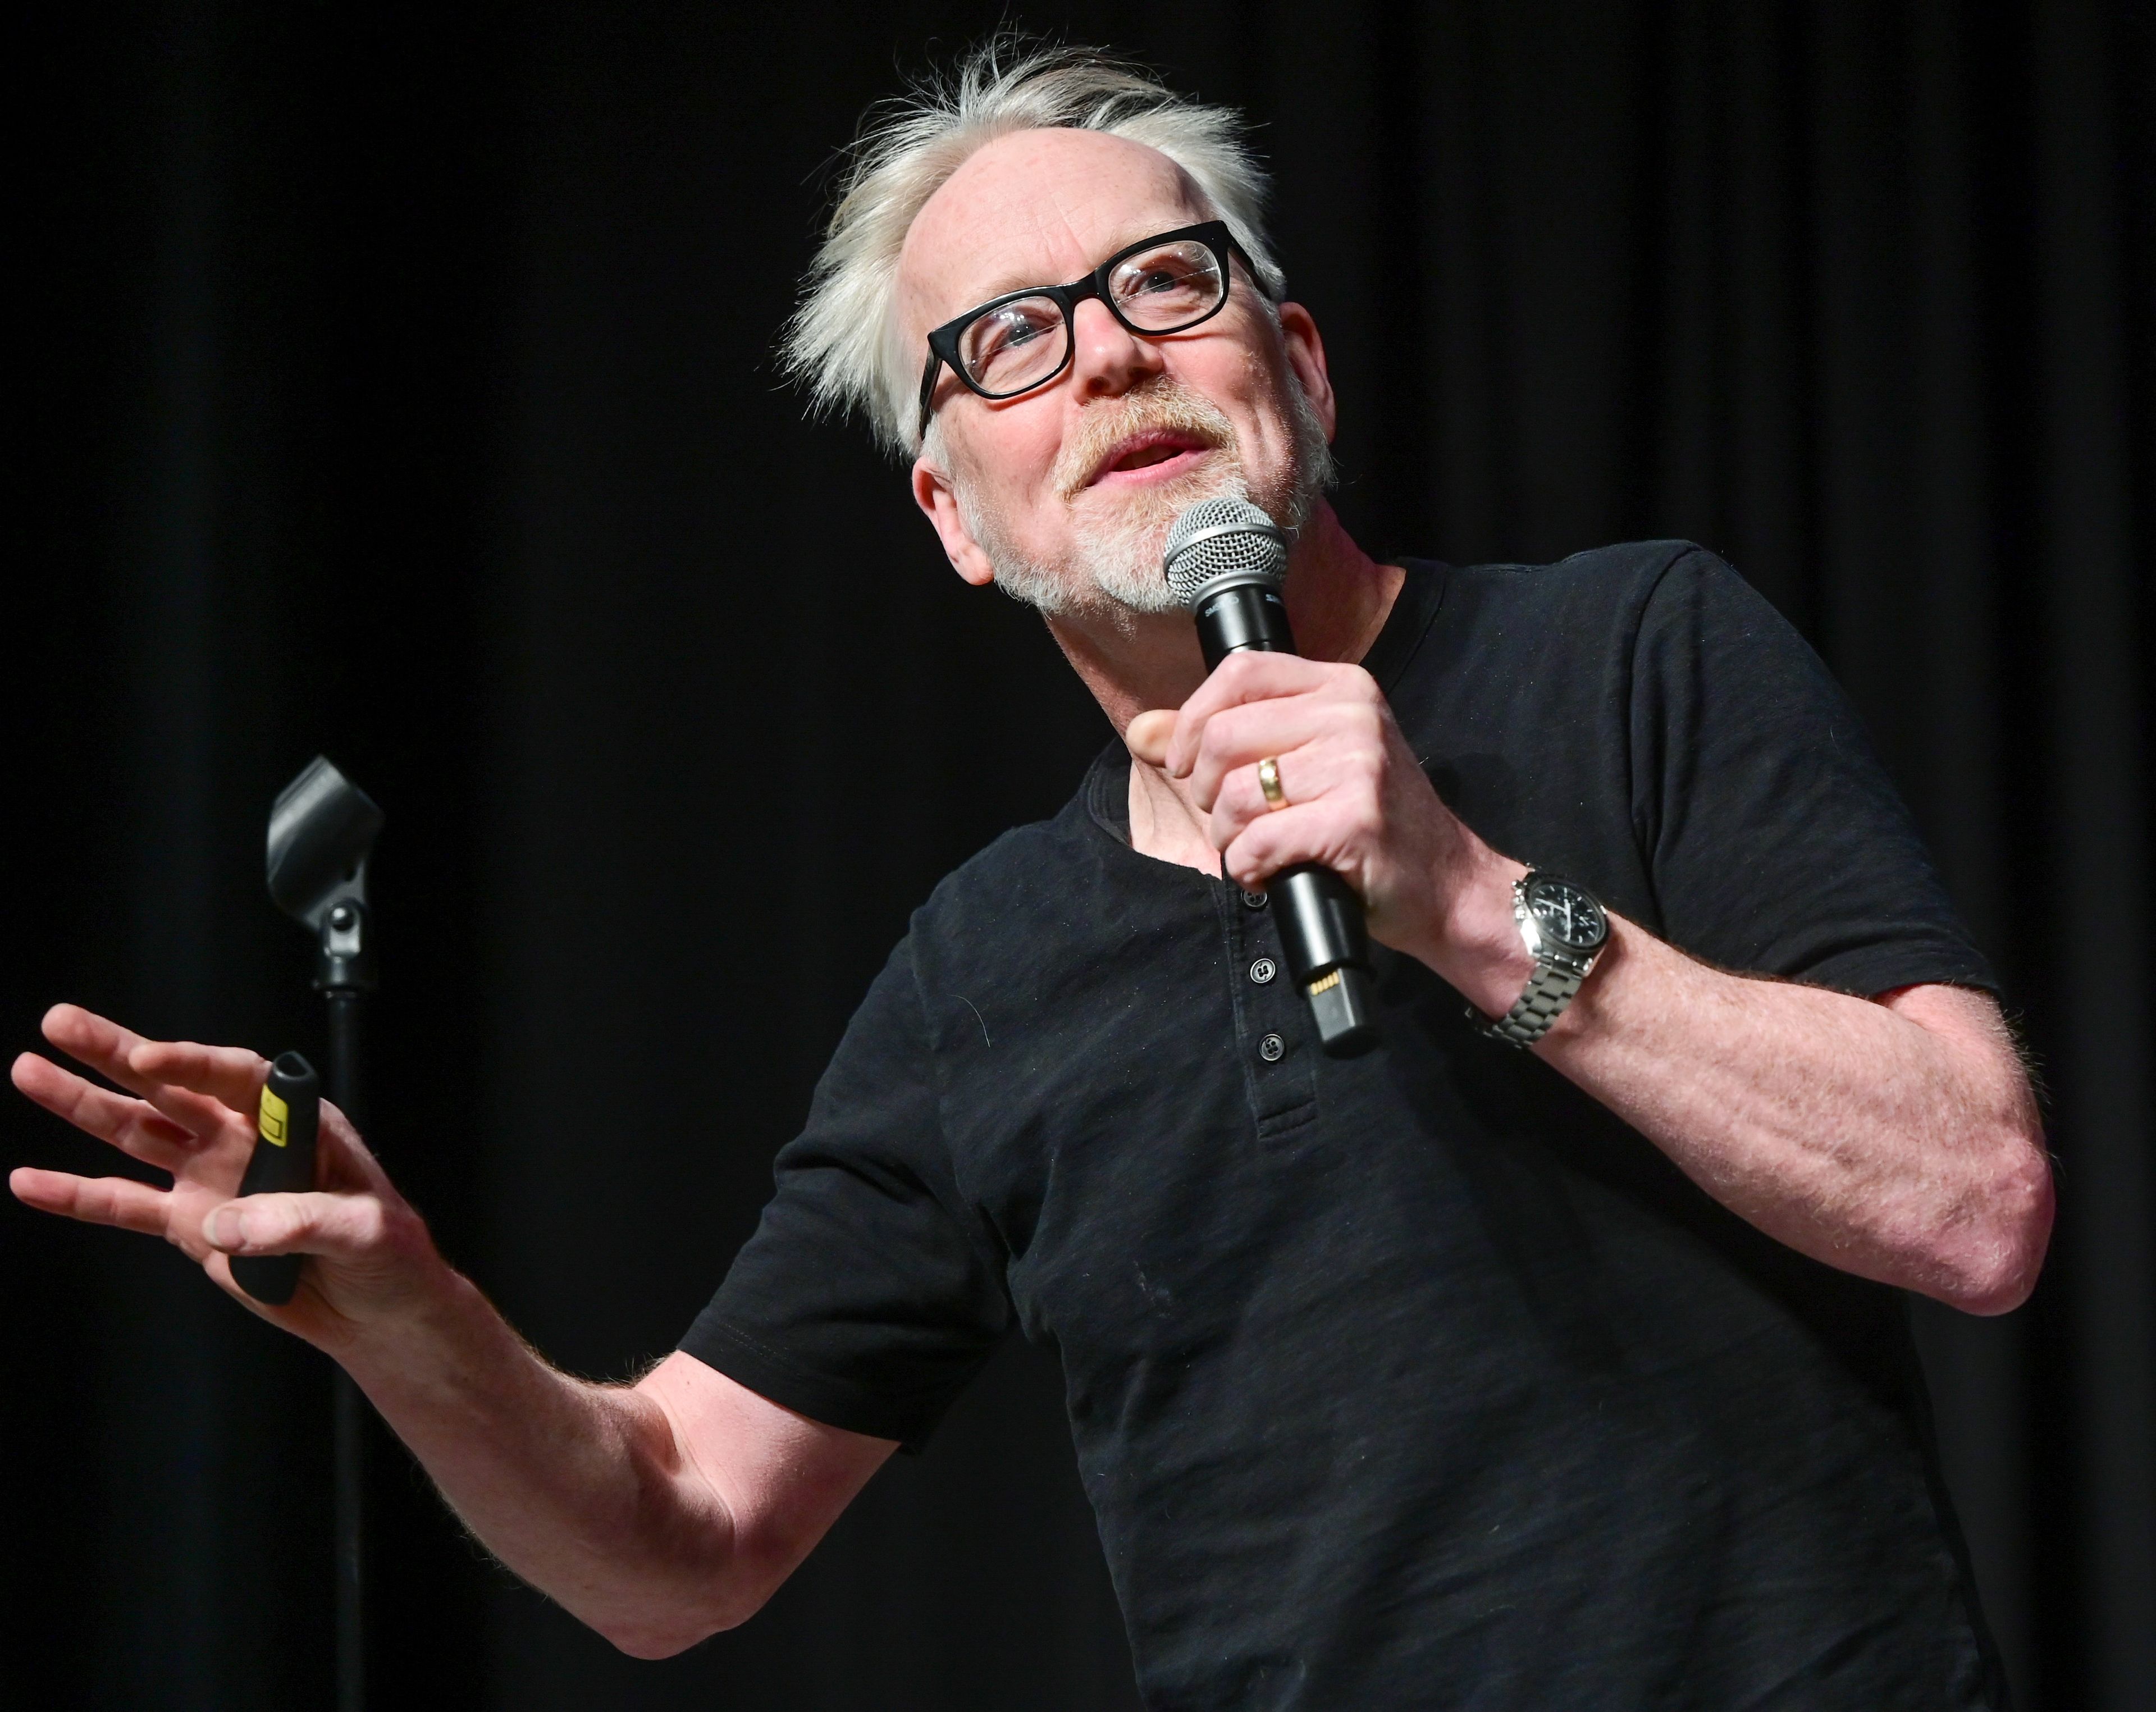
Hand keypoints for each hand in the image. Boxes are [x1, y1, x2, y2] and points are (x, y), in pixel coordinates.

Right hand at [11, 1004, 442, 1350]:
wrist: (378, 1308)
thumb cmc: (390, 1255)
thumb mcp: (365, 1231)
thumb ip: (299, 1222)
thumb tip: (224, 1224)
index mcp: (297, 1122)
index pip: (239, 1077)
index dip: (193, 1064)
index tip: (148, 1057)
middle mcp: (246, 1138)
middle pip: (173, 1086)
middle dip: (116, 1053)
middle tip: (61, 1023)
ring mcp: (212, 1177)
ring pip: (137, 1131)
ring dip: (82, 1103)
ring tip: (29, 1070)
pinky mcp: (191, 1225)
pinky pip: (124, 1204)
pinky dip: (76, 1194)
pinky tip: (29, 1180)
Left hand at [1131, 653, 1529, 1001]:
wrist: (1446, 884)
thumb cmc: (1370, 825)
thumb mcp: (1304, 764)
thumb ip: (1222, 741)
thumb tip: (1142, 732)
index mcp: (1340, 687)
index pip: (1239, 672)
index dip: (1192, 719)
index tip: (1186, 763)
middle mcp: (1352, 715)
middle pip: (1223, 736)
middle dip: (1205, 792)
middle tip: (1228, 820)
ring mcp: (1358, 765)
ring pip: (1235, 794)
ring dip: (1228, 837)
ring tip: (1254, 851)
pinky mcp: (1355, 819)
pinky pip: (1259, 840)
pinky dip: (1249, 867)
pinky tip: (1268, 873)